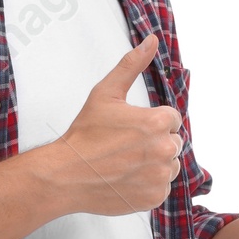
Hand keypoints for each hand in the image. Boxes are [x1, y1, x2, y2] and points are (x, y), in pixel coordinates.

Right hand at [34, 33, 182, 219]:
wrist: (66, 175)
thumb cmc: (84, 135)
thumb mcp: (106, 93)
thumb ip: (132, 65)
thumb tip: (152, 40)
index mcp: (157, 123)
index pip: (171, 119)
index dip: (150, 122)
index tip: (130, 130)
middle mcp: (164, 151)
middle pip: (172, 143)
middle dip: (153, 143)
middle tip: (124, 147)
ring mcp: (160, 177)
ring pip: (169, 166)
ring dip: (153, 165)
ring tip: (125, 163)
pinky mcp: (154, 198)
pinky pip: (162, 189)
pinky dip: (148, 185)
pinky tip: (126, 179)